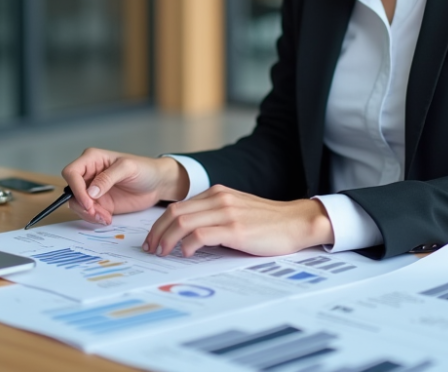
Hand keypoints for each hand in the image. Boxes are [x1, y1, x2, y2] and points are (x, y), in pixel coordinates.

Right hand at [60, 148, 188, 225]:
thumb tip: (91, 191)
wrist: (158, 184)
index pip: (72, 172)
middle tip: (97, 213)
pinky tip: (107, 218)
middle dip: (82, 204)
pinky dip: (94, 219)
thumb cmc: (145, 169)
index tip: (89, 201)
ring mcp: (93, 190)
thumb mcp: (128, 168)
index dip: (75, 187)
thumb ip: (108, 177)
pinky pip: (88, 213)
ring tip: (105, 217)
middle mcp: (89, 174)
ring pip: (77, 204)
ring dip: (88, 214)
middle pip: (71, 190)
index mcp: (92, 159)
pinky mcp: (100, 203)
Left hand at [142, 185, 334, 257]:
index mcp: (218, 193)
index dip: (160, 223)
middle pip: (175, 212)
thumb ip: (215, 215)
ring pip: (183, 221)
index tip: (153, 238)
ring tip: (162, 252)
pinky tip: (186, 253)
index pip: (178, 206)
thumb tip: (190, 234)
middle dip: (157, 232)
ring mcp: (227, 213)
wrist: (296, 222)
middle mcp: (219, 199)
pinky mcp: (235, 229)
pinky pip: (201, 234)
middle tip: (151, 248)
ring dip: (167, 239)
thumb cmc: (268, 222)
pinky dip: (187, 244)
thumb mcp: (237, 211)